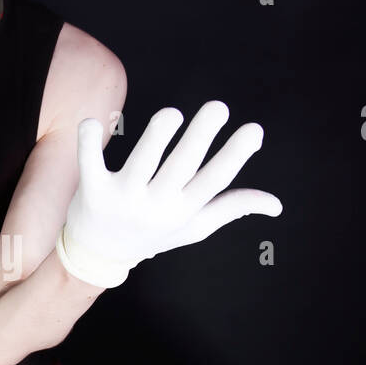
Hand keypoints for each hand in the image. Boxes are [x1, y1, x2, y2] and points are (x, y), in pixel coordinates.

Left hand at [58, 101, 282, 287]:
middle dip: (200, 138)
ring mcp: (124, 199)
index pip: (215, 181)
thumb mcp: (194, 226)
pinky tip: (92, 122)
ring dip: (156, 138)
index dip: (235, 155)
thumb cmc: (152, 234)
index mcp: (184, 210)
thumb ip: (231, 208)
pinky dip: (89, 143)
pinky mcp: (93, 192)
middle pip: (182, 167)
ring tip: (171, 114)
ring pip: (142, 164)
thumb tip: (276, 203)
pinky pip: (90, 164)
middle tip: (218, 107)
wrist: (98, 257)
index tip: (254, 130)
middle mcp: (156, 205)